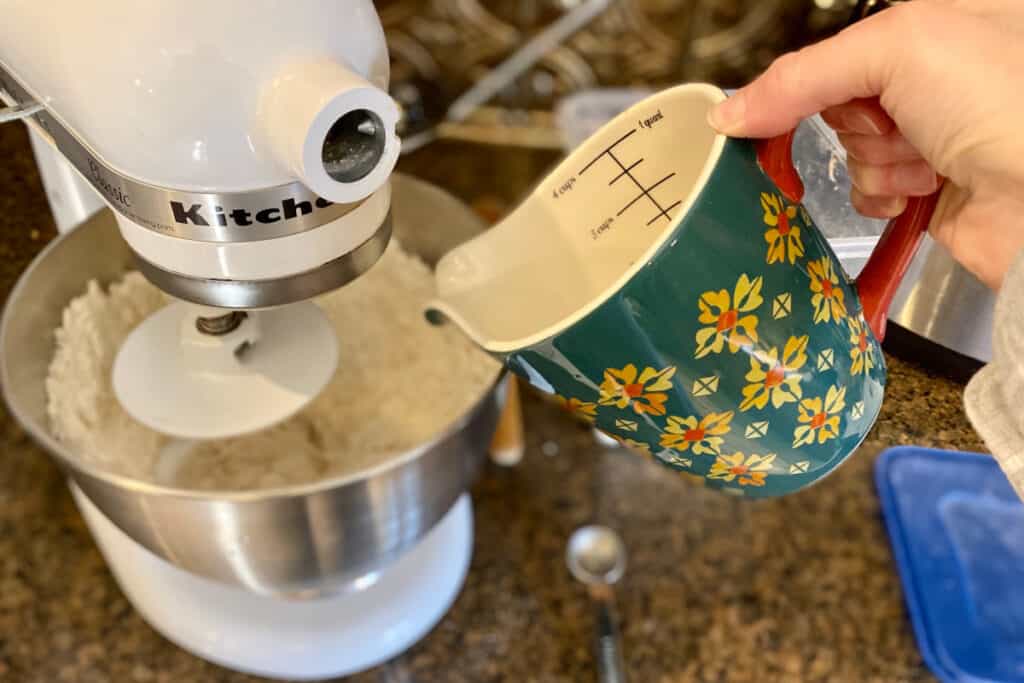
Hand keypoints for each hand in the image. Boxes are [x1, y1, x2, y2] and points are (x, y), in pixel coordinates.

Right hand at [708, 0, 1023, 289]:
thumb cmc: (1002, 101)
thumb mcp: (896, 48)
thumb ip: (801, 76)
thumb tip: (728, 114)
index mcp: (943, 21)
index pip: (842, 49)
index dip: (818, 78)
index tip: (798, 100)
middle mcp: (942, 76)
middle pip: (844, 101)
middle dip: (861, 121)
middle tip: (896, 123)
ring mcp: (939, 133)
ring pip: (856, 150)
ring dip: (878, 161)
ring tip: (925, 160)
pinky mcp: (933, 188)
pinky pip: (871, 193)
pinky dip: (884, 196)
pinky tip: (920, 191)